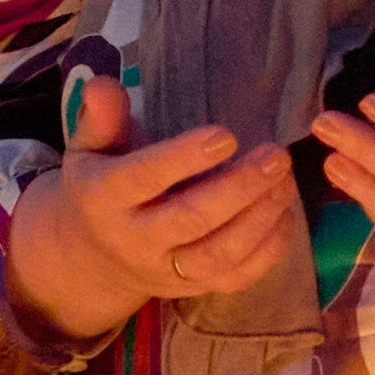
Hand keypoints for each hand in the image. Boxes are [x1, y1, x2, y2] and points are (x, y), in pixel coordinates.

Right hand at [0, 73, 312, 340]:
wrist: (93, 260)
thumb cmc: (99, 186)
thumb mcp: (89, 148)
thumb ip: (101, 118)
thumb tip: (105, 85)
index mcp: (104, 198)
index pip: (145, 178)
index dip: (184, 158)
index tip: (226, 135)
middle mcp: (134, 240)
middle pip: (190, 220)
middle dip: (238, 189)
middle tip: (276, 157)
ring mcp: (166, 271)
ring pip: (218, 255)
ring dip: (260, 219)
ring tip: (285, 181)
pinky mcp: (194, 289)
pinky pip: (237, 278)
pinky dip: (269, 250)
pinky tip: (285, 213)